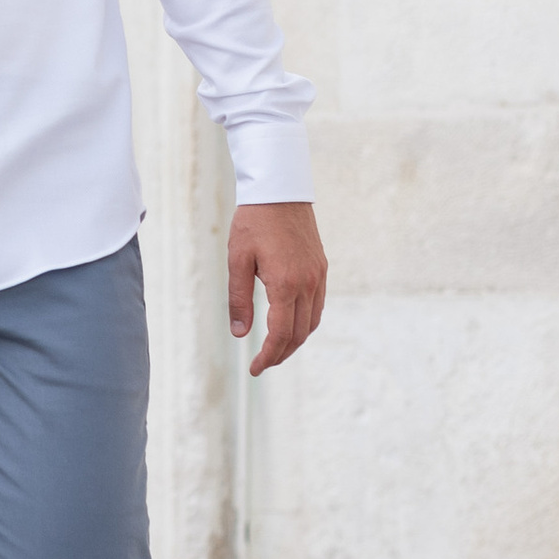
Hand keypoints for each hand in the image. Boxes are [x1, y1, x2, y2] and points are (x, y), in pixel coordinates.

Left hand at [230, 201, 324, 375]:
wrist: (280, 190)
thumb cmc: (253, 221)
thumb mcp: (238, 260)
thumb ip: (239, 299)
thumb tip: (240, 334)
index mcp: (285, 284)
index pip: (280, 334)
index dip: (268, 356)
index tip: (255, 369)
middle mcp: (307, 283)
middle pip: (299, 334)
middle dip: (281, 354)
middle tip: (262, 364)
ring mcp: (318, 275)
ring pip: (312, 322)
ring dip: (296, 340)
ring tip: (276, 349)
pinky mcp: (321, 267)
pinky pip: (317, 305)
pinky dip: (306, 322)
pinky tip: (291, 323)